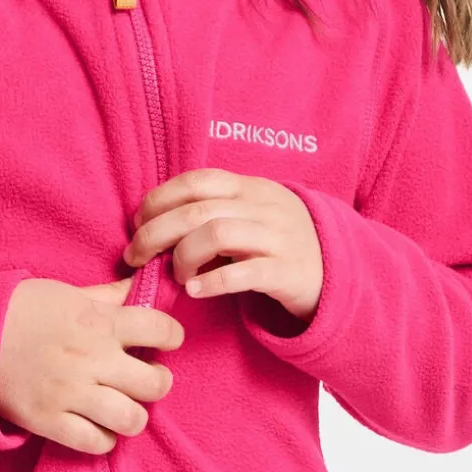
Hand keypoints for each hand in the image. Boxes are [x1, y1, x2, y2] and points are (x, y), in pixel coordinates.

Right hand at [0, 276, 184, 454]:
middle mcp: (92, 359)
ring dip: (134, 415)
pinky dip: (104, 439)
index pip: (161, 330)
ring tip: (124, 407)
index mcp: (99, 322)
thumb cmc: (20, 309)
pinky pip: (95, 443)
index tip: (165, 340)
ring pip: (131, 419)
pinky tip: (98, 427)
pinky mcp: (49, 421)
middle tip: (146, 379)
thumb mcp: (66, 293)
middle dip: (158, 382)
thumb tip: (138, 285)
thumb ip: (106, 296)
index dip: (172, 336)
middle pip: (156, 384)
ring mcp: (71, 393)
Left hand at [123, 168, 322, 321]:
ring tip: (175, 275)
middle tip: (136, 256)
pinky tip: (195, 290)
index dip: (159, 200)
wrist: (336, 270)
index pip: (196, 181)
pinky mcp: (288, 272)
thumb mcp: (249, 214)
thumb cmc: (276, 242)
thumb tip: (151, 222)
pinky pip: (245, 273)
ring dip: (184, 256)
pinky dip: (213, 281)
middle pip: (197, 210)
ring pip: (218, 234)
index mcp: (249, 188)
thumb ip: (210, 211)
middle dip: (156, 233)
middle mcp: (263, 207)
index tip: (137, 224)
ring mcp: (279, 238)